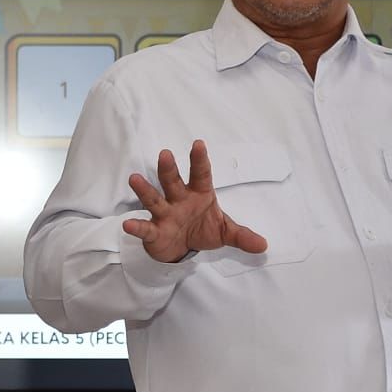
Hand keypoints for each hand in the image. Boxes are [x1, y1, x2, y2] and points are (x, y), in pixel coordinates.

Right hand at [123, 140, 268, 262]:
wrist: (182, 248)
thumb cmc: (203, 229)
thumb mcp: (225, 232)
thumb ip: (242, 236)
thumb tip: (263, 245)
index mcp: (199, 194)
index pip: (200, 174)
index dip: (199, 160)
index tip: (198, 143)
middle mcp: (179, 199)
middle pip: (172, 181)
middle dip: (169, 169)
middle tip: (165, 154)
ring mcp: (164, 214)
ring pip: (154, 199)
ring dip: (145, 190)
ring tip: (134, 179)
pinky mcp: (154, 231)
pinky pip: (145, 228)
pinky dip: (137, 226)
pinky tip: (128, 224)